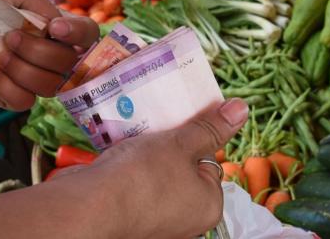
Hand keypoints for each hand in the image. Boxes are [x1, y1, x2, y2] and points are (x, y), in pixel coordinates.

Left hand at [0, 0, 98, 110]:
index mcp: (52, 30)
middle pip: (70, 65)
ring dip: (22, 69)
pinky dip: (6, 87)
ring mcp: (30, 78)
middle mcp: (47, 56)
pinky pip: (24, 102)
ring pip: (50, 87)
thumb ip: (42, 5)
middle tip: (10, 37)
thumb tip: (61, 31)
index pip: (87, 36)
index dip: (80, 35)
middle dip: (39, 52)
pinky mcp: (9, 97)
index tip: (55, 30)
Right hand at [86, 99, 247, 237]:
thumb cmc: (143, 176)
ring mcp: (157, 220)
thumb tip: (242, 109)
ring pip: (157, 174)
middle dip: (170, 145)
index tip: (179, 122)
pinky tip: (120, 153)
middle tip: (158, 126)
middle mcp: (185, 218)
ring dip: (148, 153)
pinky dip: (130, 169)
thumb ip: (211, 127)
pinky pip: (137, 185)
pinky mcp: (131, 216)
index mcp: (208, 205)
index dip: (195, 139)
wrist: (88, 208)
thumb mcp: (182, 144)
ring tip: (138, 135)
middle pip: (182, 168)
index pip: (209, 163)